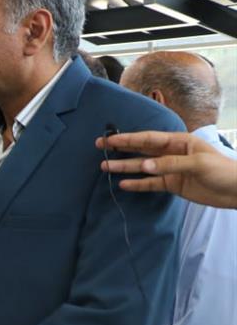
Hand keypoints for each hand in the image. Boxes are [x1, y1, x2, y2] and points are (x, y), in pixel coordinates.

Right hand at [98, 130, 236, 208]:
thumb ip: (170, 164)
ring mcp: (171, 169)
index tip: (110, 139)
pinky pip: (151, 184)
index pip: (149, 139)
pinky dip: (138, 184)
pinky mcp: (173, 185)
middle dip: (121, 149)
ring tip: (105, 167)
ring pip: (143, 167)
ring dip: (125, 167)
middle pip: (142, 150)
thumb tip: (145, 167)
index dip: (129, 139)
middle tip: (100, 147)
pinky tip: (124, 184)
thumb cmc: (223, 171)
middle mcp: (172, 154)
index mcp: (180, 142)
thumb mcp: (198, 164)